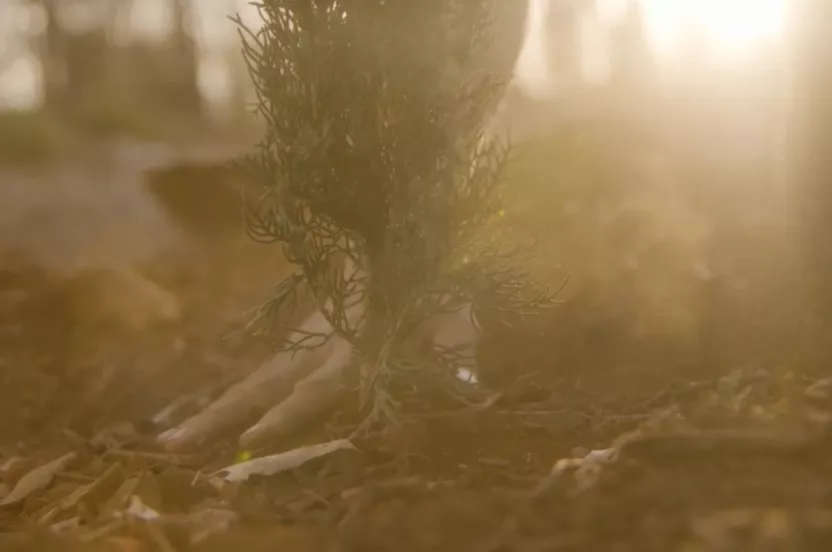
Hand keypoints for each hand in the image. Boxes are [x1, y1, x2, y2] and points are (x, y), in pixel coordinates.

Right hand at [156, 263, 478, 451]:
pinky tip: (213, 416)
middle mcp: (321, 340)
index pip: (314, 384)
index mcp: (355, 338)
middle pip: (264, 385)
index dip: (287, 411)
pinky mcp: (312, 332)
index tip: (252, 437)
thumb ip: (457, 349)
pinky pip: (273, 369)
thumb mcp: (455, 312)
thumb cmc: (437, 278)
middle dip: (221, 417)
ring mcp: (312, 335)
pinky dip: (242, 396)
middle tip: (170, 446)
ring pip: (260, 378)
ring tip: (173, 437)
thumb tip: (467, 387)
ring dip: (220, 409)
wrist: (410, 227)